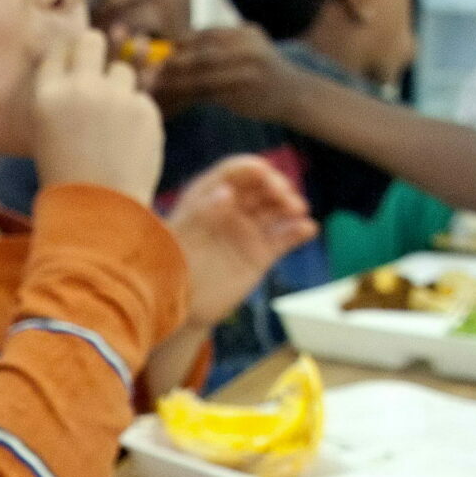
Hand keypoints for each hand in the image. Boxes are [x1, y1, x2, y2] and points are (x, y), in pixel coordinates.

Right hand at [32, 27, 162, 204]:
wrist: (98, 214)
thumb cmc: (66, 179)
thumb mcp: (45, 133)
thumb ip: (59, 97)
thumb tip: (76, 62)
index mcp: (47, 95)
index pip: (60, 49)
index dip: (70, 56)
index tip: (75, 66)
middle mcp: (80, 88)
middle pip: (92, 40)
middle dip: (96, 51)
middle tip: (98, 75)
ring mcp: (115, 97)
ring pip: (122, 71)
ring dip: (119, 90)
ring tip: (113, 125)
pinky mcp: (145, 109)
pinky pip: (142, 100)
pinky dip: (137, 118)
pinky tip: (128, 145)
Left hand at [145, 24, 300, 122]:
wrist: (295, 94)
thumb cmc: (263, 72)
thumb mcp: (248, 47)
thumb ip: (220, 45)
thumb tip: (176, 48)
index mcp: (245, 33)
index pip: (205, 35)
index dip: (181, 45)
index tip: (163, 55)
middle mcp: (247, 49)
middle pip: (201, 54)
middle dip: (174, 64)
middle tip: (152, 73)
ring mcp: (247, 71)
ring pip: (202, 76)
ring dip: (176, 83)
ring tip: (157, 89)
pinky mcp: (243, 94)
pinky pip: (208, 95)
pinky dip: (187, 99)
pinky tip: (173, 103)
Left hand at [167, 155, 316, 326]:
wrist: (176, 307)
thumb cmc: (168, 267)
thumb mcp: (178, 235)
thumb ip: (201, 212)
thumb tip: (226, 191)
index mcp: (207, 196)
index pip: (234, 172)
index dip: (251, 169)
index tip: (265, 173)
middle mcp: (231, 209)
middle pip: (261, 187)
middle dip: (276, 185)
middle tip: (285, 195)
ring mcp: (247, 230)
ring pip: (276, 209)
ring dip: (291, 204)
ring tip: (298, 210)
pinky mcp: (261, 254)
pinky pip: (284, 238)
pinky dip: (298, 231)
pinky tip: (308, 229)